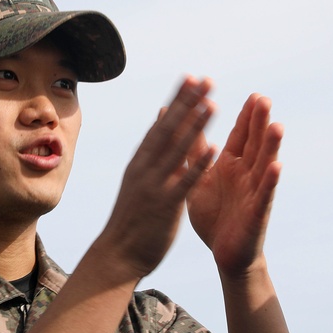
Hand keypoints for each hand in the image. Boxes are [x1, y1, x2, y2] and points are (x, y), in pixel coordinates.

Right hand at [101, 76, 217, 279]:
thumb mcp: (136, 180)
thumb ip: (150, 152)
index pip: (161, 124)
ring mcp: (154, 185)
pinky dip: (198, 163)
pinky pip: (184, 181)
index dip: (177, 100)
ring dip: (195, 126)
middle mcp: (145, 168)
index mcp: (140, 162)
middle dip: (188, 103)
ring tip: (212, 103)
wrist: (118, 254)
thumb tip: (160, 119)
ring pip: (177, 150)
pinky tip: (213, 147)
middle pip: (168, 129)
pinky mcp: (165, 205)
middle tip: (205, 79)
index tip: (192, 77)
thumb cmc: (131, 218)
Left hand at [186, 93, 281, 275]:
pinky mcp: (257, 213)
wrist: (224, 255)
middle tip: (264, 99)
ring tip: (276, 125)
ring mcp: (254, 192)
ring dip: (270, 146)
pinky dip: (269, 180)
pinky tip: (276, 166)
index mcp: (230, 165)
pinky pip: (264, 195)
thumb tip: (187, 129)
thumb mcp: (200, 181)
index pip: (241, 136)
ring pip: (264, 165)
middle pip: (255, 144)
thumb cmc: (215, 216)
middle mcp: (246, 175)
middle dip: (259, 123)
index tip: (254, 95)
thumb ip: (196, 156)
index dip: (247, 117)